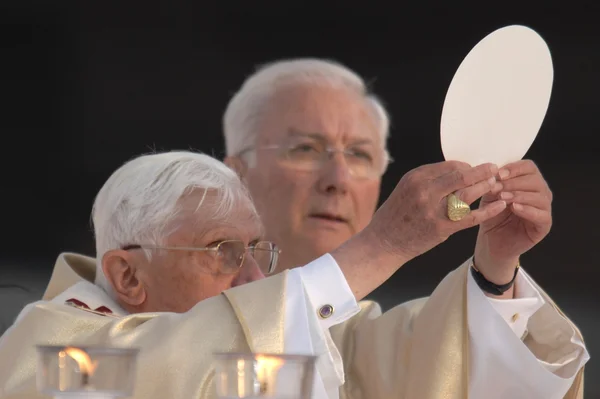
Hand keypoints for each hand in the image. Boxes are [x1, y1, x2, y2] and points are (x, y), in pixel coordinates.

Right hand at [368, 161, 506, 260]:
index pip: (450, 166)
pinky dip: (488, 210)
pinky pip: (471, 217)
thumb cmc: (395, 215)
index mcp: (416, 178)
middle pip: (461, 176)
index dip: (467, 166)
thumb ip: (428, 181)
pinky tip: (500, 205)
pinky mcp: (441, 228)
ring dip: (486, 187)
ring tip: (496, 184)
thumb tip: (455, 172)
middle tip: (494, 169)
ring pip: (468, 193)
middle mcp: (425, 191)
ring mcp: (433, 210)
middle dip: (481, 171)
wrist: (383, 242)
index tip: (476, 169)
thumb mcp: (406, 189)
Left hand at [474, 160, 552, 283]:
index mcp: (528, 182)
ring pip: (540, 196)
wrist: (491, 241)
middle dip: (514, 182)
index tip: (498, 174)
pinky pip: (541, 215)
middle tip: (497, 188)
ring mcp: (544, 209)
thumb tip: (492, 173)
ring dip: (519, 195)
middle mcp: (540, 193)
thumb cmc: (492, 216)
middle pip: (535, 180)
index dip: (514, 168)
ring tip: (503, 198)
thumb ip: (494, 184)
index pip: (529, 167)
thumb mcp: (490, 196)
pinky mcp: (544, 225)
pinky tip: (514, 208)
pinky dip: (528, 210)